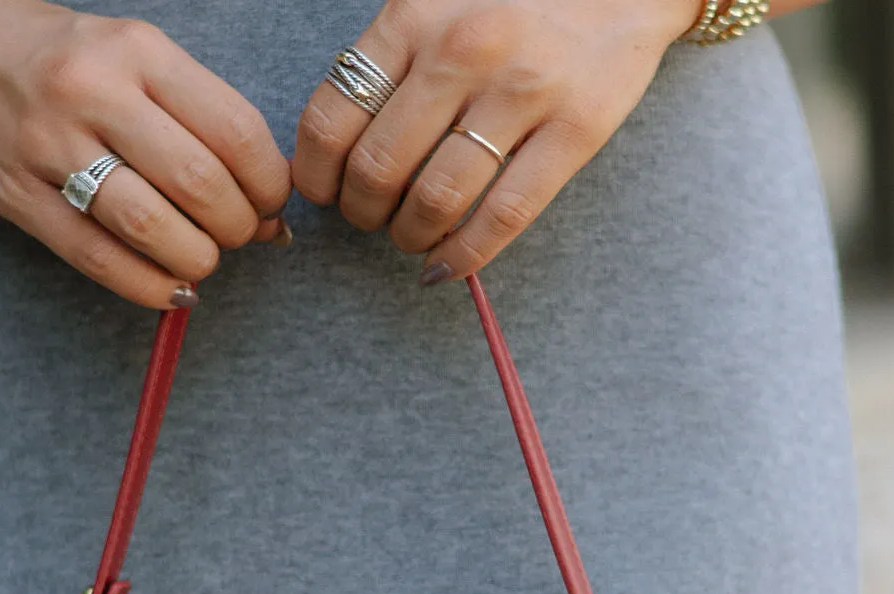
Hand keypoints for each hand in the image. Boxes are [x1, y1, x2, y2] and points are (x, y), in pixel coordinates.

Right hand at [0, 0, 292, 306]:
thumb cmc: (59, 58)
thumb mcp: (131, 57)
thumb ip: (197, 120)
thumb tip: (270, 206)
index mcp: (138, 51)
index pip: (235, 131)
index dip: (269, 184)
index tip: (271, 203)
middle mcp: (95, 92)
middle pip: (200, 183)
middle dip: (237, 227)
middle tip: (236, 235)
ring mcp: (51, 145)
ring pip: (151, 227)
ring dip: (196, 260)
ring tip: (202, 259)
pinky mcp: (19, 195)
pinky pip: (99, 259)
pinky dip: (148, 287)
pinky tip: (171, 290)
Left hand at [292, 0, 698, 281]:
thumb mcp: (438, 2)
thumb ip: (393, 60)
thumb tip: (341, 145)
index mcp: (414, 16)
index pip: (332, 117)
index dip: (318, 176)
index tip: (327, 194)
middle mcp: (461, 51)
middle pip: (378, 169)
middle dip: (364, 214)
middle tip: (374, 218)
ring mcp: (521, 91)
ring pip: (436, 201)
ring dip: (410, 237)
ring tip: (413, 236)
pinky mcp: (575, 128)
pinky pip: (504, 215)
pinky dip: (464, 256)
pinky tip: (446, 268)